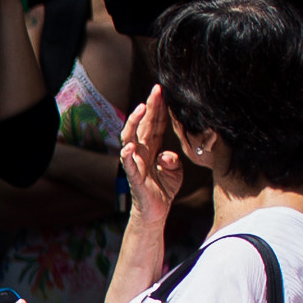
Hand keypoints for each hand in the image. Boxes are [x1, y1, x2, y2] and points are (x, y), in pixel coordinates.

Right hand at [116, 84, 185, 226]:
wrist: (156, 212)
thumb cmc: (163, 189)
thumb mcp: (175, 170)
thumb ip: (173, 159)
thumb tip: (166, 155)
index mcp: (152, 148)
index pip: (154, 123)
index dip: (157, 107)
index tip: (161, 90)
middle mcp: (141, 152)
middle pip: (142, 125)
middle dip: (149, 107)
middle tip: (155, 90)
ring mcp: (136, 164)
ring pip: (130, 138)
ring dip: (134, 123)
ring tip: (141, 109)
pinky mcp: (135, 179)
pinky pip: (129, 165)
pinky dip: (127, 156)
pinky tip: (129, 146)